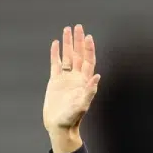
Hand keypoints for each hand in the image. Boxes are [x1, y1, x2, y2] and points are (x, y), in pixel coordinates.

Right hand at [44, 24, 100, 152]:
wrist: (59, 125)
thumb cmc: (72, 118)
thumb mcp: (82, 105)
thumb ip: (90, 91)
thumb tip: (97, 76)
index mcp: (84, 81)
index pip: (88, 61)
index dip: (89, 49)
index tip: (88, 36)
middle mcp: (76, 78)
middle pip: (79, 55)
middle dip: (78, 41)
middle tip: (78, 26)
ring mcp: (66, 78)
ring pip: (67, 56)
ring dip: (67, 44)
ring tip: (66, 29)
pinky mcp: (55, 81)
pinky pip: (56, 64)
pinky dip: (55, 53)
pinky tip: (55, 43)